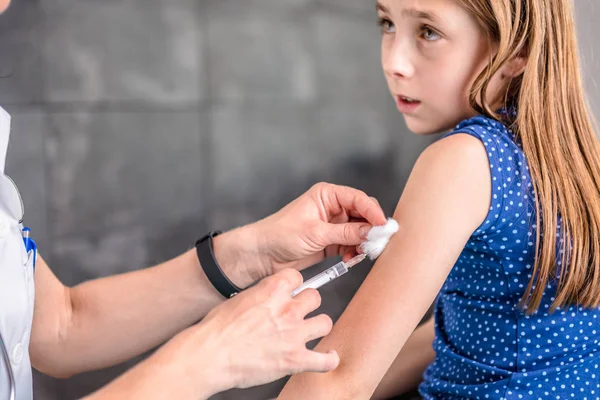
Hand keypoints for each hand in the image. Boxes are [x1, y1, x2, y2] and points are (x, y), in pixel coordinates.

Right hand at [166, 269, 338, 394]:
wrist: (209, 356)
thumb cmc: (216, 330)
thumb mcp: (239, 299)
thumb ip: (260, 296)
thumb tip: (266, 297)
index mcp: (272, 291)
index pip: (297, 277)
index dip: (294, 285)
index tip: (292, 291)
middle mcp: (287, 309)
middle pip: (315, 297)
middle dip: (308, 304)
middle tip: (299, 312)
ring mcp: (294, 334)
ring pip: (325, 322)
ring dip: (318, 326)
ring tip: (311, 331)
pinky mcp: (295, 359)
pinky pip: (325, 360)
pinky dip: (328, 359)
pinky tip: (328, 357)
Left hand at [256, 182, 385, 274]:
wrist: (263, 254)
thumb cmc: (281, 234)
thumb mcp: (316, 233)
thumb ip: (346, 232)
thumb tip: (372, 231)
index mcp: (327, 195)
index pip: (358, 199)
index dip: (373, 211)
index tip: (383, 226)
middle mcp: (333, 207)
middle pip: (363, 214)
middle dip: (371, 228)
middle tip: (378, 242)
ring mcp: (333, 225)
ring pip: (360, 231)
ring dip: (364, 242)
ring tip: (363, 252)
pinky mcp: (332, 241)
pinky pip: (352, 244)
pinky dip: (355, 251)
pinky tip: (352, 258)